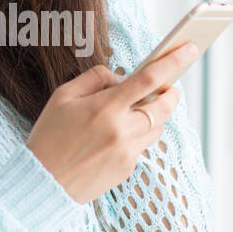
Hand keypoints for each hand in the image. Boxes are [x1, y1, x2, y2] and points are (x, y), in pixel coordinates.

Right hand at [26, 42, 199, 203]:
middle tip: (168, 86)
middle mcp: (122, 130)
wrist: (42, 183)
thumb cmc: (48, 136)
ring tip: (133, 112)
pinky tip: (113, 138)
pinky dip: (136, 136)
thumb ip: (95, 78)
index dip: (173, 62)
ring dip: (153, 116)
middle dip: (171, 92)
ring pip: (157, 127)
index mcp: (105, 108)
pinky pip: (142, 146)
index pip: (149, 78)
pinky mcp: (128, 169)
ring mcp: (128, 152)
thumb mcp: (63, 96)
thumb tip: (122, 77)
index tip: (190, 49)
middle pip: (164, 105)